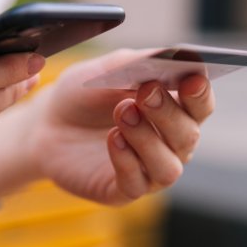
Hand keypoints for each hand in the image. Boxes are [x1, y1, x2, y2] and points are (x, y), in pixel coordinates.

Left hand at [0, 49, 213, 208]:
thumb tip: (173, 56)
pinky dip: (127, 161)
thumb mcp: (106, 69)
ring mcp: (147, 170)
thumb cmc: (84, 93)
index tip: (192, 78)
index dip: (200, 93)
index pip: (200, 105)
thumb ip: (138, 64)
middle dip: (168, 111)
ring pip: (167, 166)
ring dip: (148, 138)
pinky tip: (113, 138)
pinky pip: (136, 184)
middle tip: (145, 91)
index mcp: (174, 110)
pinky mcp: (121, 191)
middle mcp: (169, 144)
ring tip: (123, 112)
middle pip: (187, 135)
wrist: (46, 123)